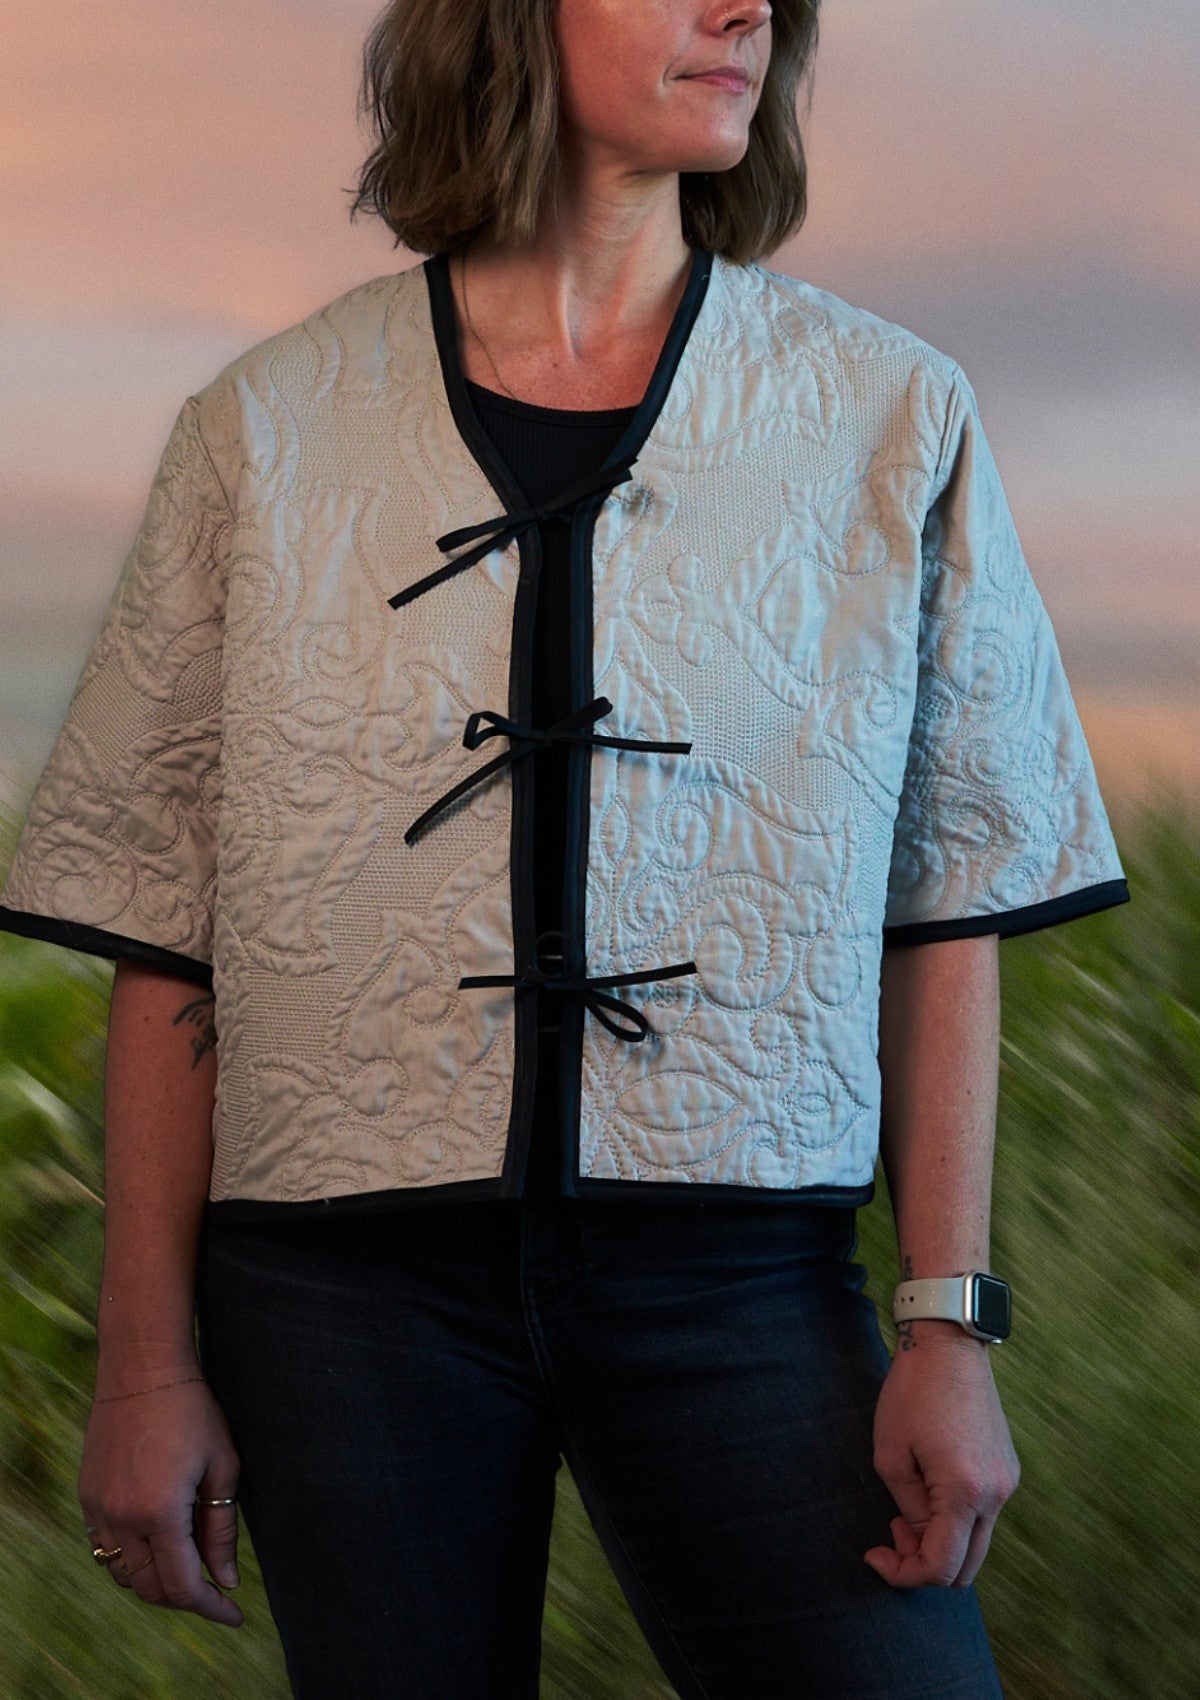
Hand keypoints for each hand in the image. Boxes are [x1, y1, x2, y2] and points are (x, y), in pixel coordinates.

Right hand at [79, 1371, 243, 1626]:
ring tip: (188, 1565)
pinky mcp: (88, 1496)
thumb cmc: (193, 1411)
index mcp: (161, 1512)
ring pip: (124, 1574)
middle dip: (184, 1597)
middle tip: (214, 1589)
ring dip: (155, 1580)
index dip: (210, 1607)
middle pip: (150, 1588)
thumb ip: (221, 1530)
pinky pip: (105, 1548)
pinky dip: (131, 1559)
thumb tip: (225, 1580)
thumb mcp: (222, 1467)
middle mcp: (122, 1518)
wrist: (142, 1369)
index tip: (233, 1614)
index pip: (182, 1586)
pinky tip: (157, 1543)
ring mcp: (99, 1509)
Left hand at [864, 1326, 1019, 1588]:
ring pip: (976, 1543)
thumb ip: (908, 1510)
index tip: (875, 1554)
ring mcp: (1007, 1482)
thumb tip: (918, 1539)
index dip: (904, 1574)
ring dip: (941, 1541)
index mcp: (965, 1493)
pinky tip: (929, 1490)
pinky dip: (956, 1520)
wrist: (948, 1346)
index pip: (942, 1566)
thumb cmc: (911, 1394)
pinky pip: (983, 1515)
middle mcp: (996, 1494)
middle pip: (967, 1568)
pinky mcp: (1007, 1470)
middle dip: (924, 1563)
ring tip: (906, 1508)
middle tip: (892, 1532)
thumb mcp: (891, 1456)